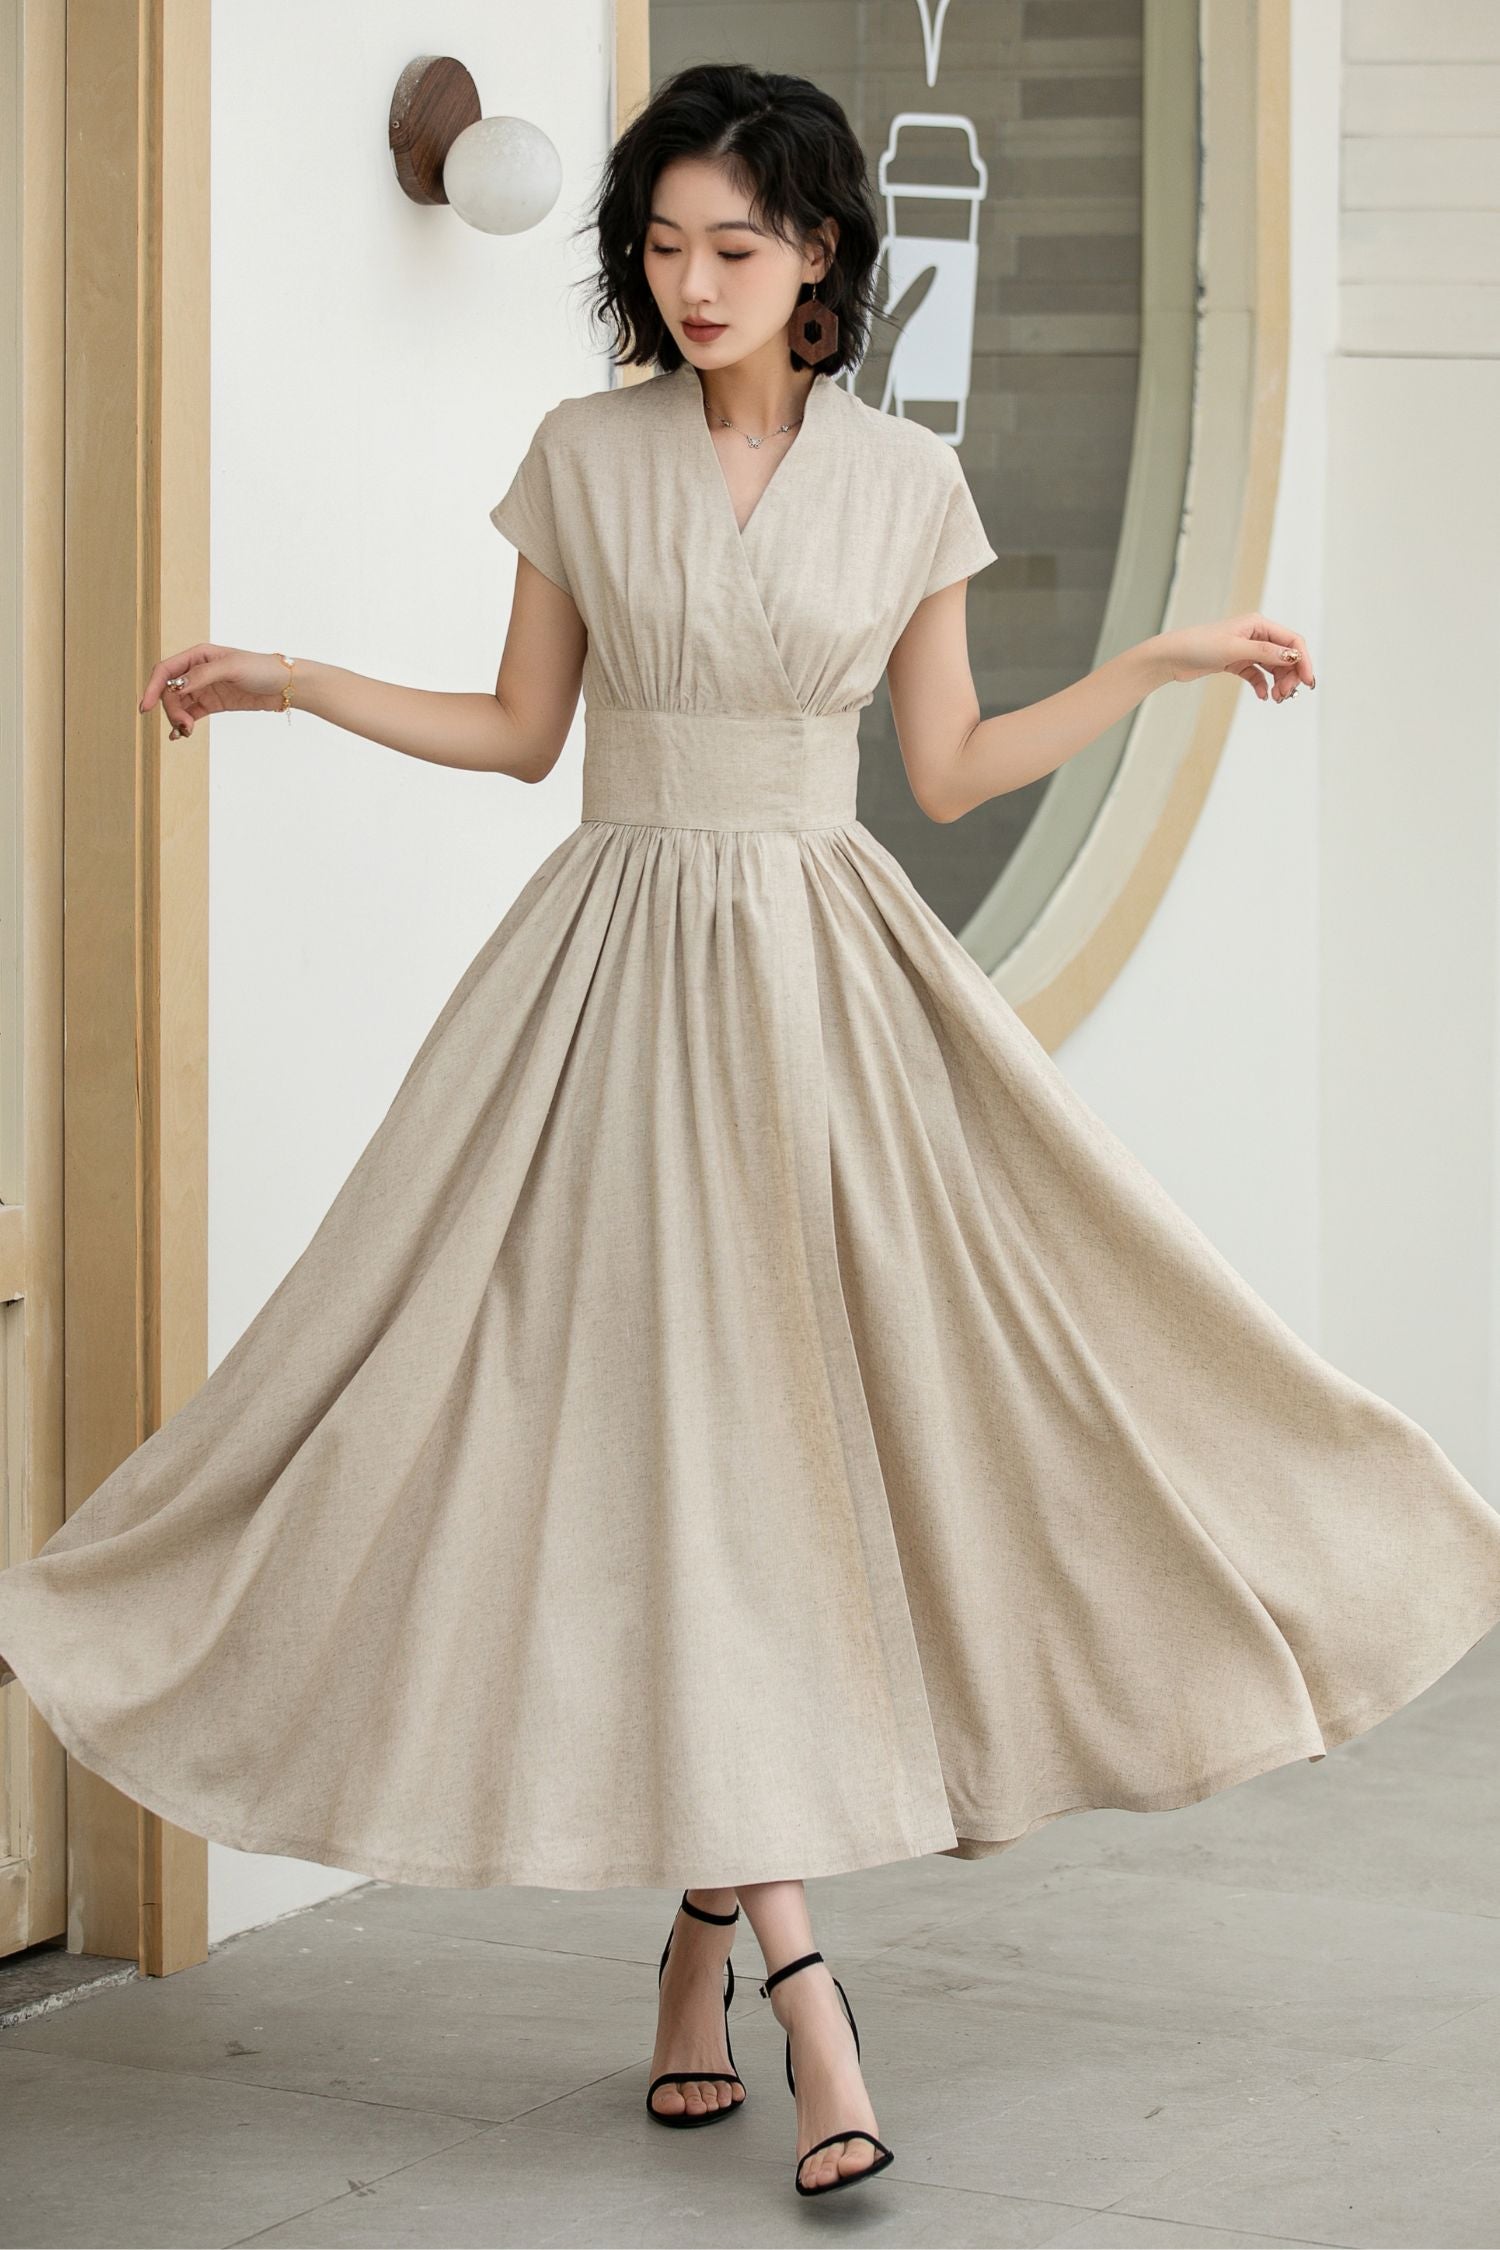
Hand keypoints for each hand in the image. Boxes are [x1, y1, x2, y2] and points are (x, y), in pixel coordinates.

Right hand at [138, 644, 293, 737]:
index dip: (152, 688)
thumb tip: (175, 687)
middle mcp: (197, 671)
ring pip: (178, 705)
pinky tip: (179, 735)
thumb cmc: (261, 669)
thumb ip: (202, 676)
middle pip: (170, 692)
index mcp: (198, 655)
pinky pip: (190, 714)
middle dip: (171, 709)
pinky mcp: (213, 704)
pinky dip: (182, 724)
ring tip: (186, 732)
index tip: (144, 707)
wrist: (286, 686)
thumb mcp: (231, 668)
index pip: (165, 671)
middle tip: (183, 726)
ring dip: (177, 719)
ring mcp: (204, 688)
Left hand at [1149, 615, 1314, 700]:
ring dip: (1278, 683)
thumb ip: (1265, 653)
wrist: (1171, 657)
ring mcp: (1246, 649)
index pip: (1292, 641)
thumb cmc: (1199, 645)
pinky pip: (1257, 675)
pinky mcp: (1236, 662)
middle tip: (1285, 695)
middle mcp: (1256, 635)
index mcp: (1259, 624)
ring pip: (1273, 667)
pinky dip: (1262, 685)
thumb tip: (1293, 656)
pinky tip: (1262, 697)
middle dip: (1290, 676)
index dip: (1303, 661)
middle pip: (1285, 656)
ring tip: (1275, 699)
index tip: (1307, 682)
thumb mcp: (1235, 649)